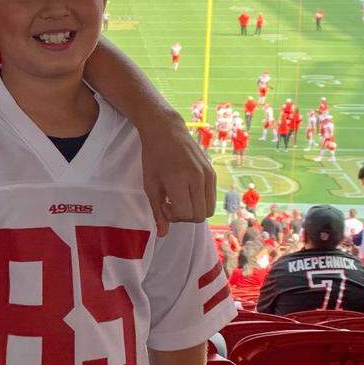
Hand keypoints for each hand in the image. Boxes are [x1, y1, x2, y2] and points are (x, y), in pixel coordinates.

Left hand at [138, 110, 216, 235]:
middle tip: (171, 203)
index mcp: (180, 180)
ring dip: (194, 210)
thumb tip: (163, 234)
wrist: (166, 130)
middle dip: (185, 216)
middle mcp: (198, 178)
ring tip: (180, 197)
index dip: (174, 216)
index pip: (186, 214)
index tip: (164, 205)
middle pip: (199, 216)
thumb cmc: (153, 157)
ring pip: (208, 210)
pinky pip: (211, 198)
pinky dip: (200, 201)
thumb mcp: (150, 185)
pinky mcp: (213, 173)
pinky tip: (187, 190)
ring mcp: (208, 175)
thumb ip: (157, 211)